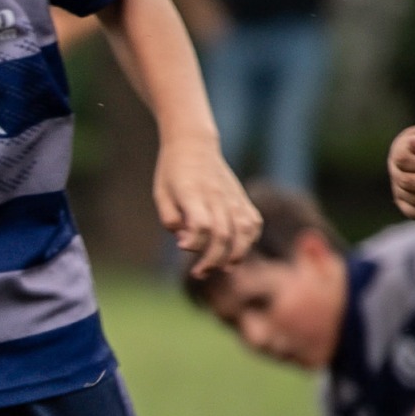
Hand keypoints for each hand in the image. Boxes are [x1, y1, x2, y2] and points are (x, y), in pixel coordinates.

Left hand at [154, 135, 257, 277]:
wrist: (193, 144)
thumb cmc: (172, 173)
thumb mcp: (161, 194)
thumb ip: (170, 219)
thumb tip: (185, 243)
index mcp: (192, 193)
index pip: (202, 225)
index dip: (195, 242)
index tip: (181, 246)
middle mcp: (216, 196)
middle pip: (223, 234)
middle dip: (213, 259)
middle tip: (199, 272)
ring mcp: (232, 196)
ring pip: (244, 231)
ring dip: (236, 254)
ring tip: (222, 268)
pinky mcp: (242, 198)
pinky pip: (253, 223)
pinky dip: (249, 241)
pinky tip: (237, 253)